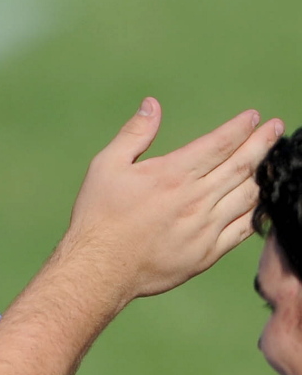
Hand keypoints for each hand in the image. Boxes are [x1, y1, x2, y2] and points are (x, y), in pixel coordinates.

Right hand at [61, 98, 283, 308]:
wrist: (99, 270)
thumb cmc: (98, 217)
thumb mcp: (105, 167)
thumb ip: (134, 134)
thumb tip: (152, 104)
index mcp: (172, 174)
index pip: (220, 143)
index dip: (241, 128)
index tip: (254, 117)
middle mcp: (195, 199)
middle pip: (242, 165)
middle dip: (263, 143)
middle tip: (276, 129)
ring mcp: (204, 228)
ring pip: (248, 196)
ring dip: (264, 175)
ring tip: (272, 163)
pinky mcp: (206, 254)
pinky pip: (243, 229)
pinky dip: (257, 212)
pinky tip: (261, 202)